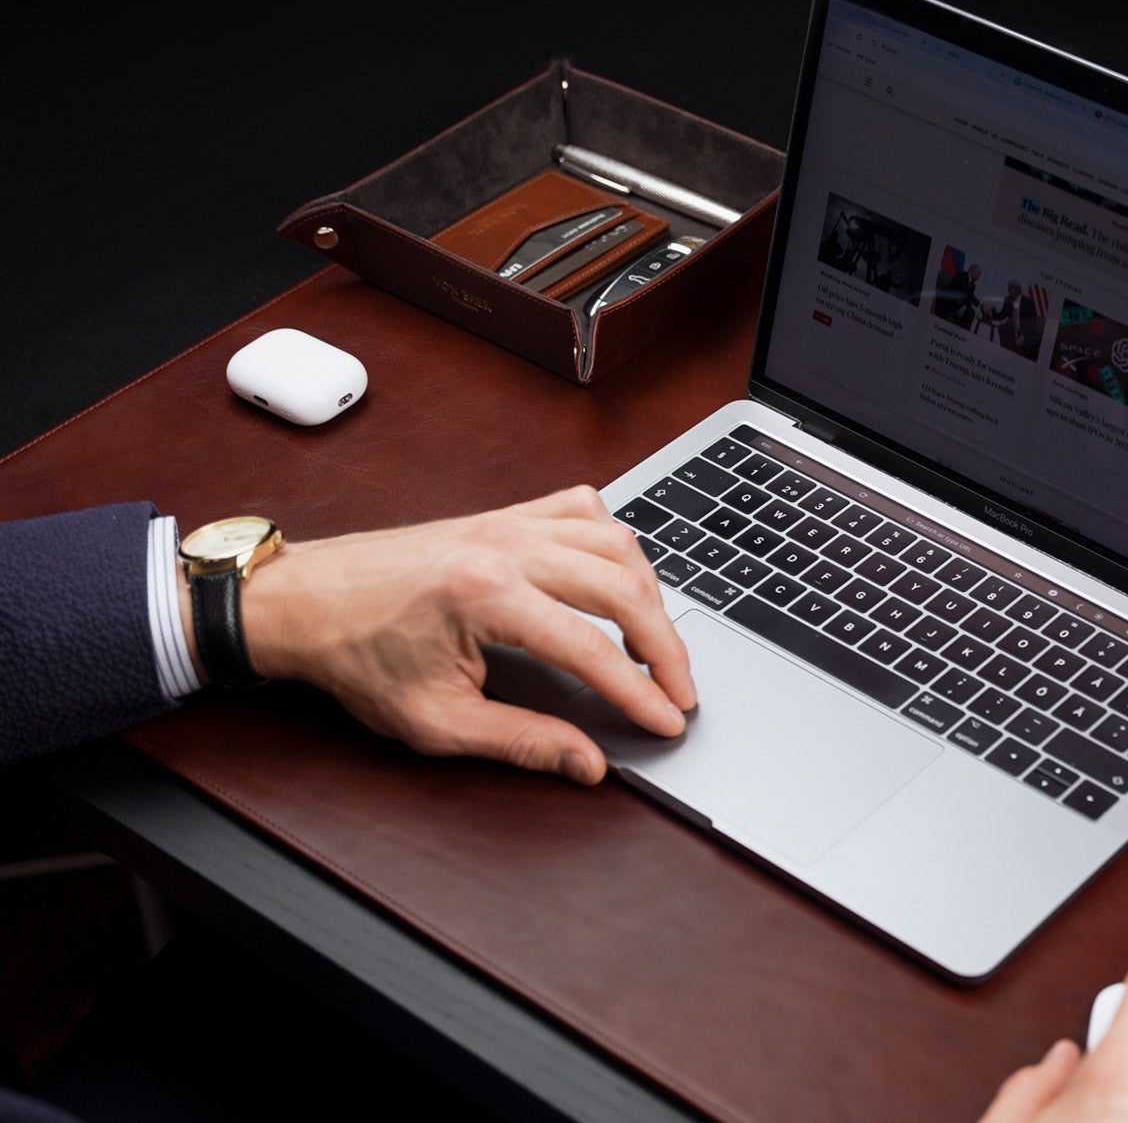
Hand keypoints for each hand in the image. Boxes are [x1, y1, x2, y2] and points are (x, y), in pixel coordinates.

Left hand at [226, 485, 695, 782]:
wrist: (304, 601)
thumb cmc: (356, 655)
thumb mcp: (435, 720)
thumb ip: (520, 740)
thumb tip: (585, 762)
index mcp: (486, 596)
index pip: (593, 648)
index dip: (640, 691)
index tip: (667, 720)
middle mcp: (505, 546)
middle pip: (622, 587)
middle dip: (665, 644)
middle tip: (680, 689)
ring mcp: (507, 523)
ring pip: (615, 541)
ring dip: (649, 591)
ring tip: (656, 642)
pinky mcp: (503, 515)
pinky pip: (582, 509)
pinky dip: (613, 540)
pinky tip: (617, 576)